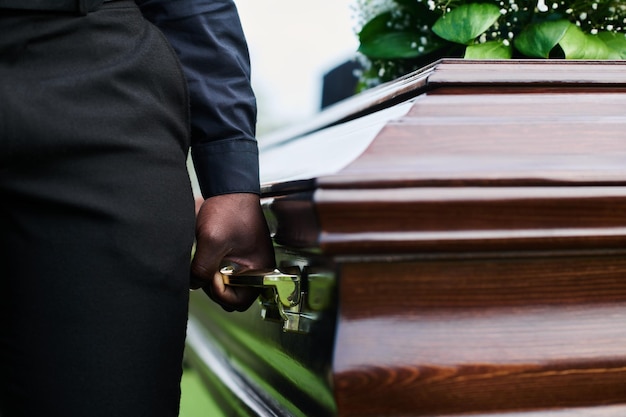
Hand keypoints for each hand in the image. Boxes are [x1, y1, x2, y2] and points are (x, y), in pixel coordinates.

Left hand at [190, 193, 274, 311]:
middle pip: (233, 296)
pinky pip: (226, 274)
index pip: (239, 301)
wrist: (230, 188)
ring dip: (214, 278)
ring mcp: (248, 263)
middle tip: (207, 269)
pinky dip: (214, 269)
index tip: (210, 275)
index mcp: (260, 268)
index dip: (220, 292)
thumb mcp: (212, 241)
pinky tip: (209, 255)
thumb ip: (202, 268)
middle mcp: (257, 269)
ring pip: (227, 286)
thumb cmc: (230, 209)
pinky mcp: (239, 257)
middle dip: (216, 287)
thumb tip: (195, 284)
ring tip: (208, 258)